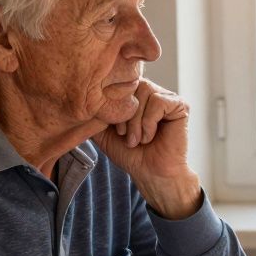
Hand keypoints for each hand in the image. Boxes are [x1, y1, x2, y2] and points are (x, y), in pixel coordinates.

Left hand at [92, 79, 201, 217]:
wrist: (151, 174)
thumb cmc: (130, 154)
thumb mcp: (103, 131)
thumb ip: (93, 113)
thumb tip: (75, 96)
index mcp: (135, 94)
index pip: (119, 82)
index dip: (113, 105)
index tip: (116, 131)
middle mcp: (151, 91)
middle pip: (132, 85)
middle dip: (124, 114)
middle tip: (126, 137)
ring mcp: (167, 97)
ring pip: (145, 92)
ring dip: (136, 121)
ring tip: (138, 139)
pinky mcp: (180, 106)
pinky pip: (159, 101)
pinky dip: (149, 122)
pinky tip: (151, 137)